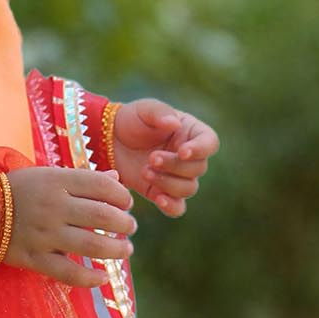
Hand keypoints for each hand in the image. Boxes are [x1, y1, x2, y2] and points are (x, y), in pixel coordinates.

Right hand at [0, 166, 136, 288]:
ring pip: (93, 246)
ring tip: (125, 250)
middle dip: (125, 224)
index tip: (126, 203)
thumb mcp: (46, 175)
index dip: (121, 196)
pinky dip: (91, 278)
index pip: (102, 186)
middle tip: (130, 228)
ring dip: (117, 250)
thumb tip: (117, 181)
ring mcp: (44, 234)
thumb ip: (82, 179)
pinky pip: (69, 273)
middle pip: (104, 217)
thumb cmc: (15, 190)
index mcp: (56, 181)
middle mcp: (53, 207)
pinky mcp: (34, 258)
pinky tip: (103, 278)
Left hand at [111, 98, 218, 217]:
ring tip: (145, 171)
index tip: (182, 151)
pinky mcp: (162, 192)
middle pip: (198, 168)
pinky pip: (177, 207)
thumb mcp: (144, 110)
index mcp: (192, 133)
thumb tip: (175, 123)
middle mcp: (189, 157)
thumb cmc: (131, 120)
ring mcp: (177, 176)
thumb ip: (160, 113)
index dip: (200, 150)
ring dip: (168, 183)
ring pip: (188, 188)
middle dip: (175, 165)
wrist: (109, 141)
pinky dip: (171, 206)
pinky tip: (158, 199)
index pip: (209, 143)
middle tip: (152, 158)